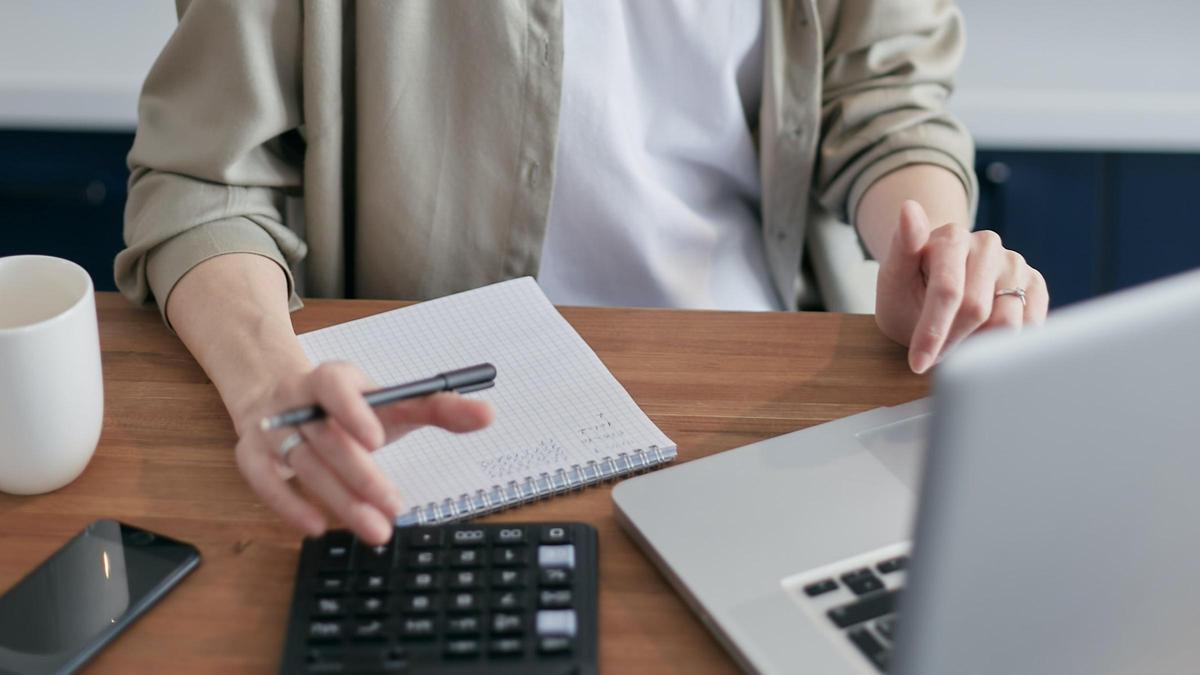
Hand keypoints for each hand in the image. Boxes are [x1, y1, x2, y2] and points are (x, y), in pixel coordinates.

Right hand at [232, 361, 493, 543]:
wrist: (283, 397)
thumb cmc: (350, 407)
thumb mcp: (392, 402)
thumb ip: (438, 408)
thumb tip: (488, 414)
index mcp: (331, 378)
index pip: (336, 386)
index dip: (353, 411)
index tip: (378, 440)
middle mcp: (296, 400)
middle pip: (326, 439)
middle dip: (361, 476)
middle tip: (394, 506)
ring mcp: (271, 427)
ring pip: (303, 465)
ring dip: (339, 499)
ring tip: (376, 529)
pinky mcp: (251, 454)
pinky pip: (264, 481)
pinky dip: (288, 505)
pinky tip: (317, 528)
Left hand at [875, 201, 1048, 373]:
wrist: (933, 291)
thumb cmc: (908, 289)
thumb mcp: (893, 277)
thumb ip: (901, 247)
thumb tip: (908, 207)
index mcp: (952, 236)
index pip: (947, 290)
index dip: (933, 332)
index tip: (917, 364)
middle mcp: (988, 245)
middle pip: (977, 310)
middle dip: (952, 342)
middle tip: (934, 355)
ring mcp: (1014, 264)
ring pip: (1009, 322)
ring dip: (979, 345)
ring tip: (957, 339)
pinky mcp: (1033, 284)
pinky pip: (1031, 324)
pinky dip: (1006, 342)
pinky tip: (983, 338)